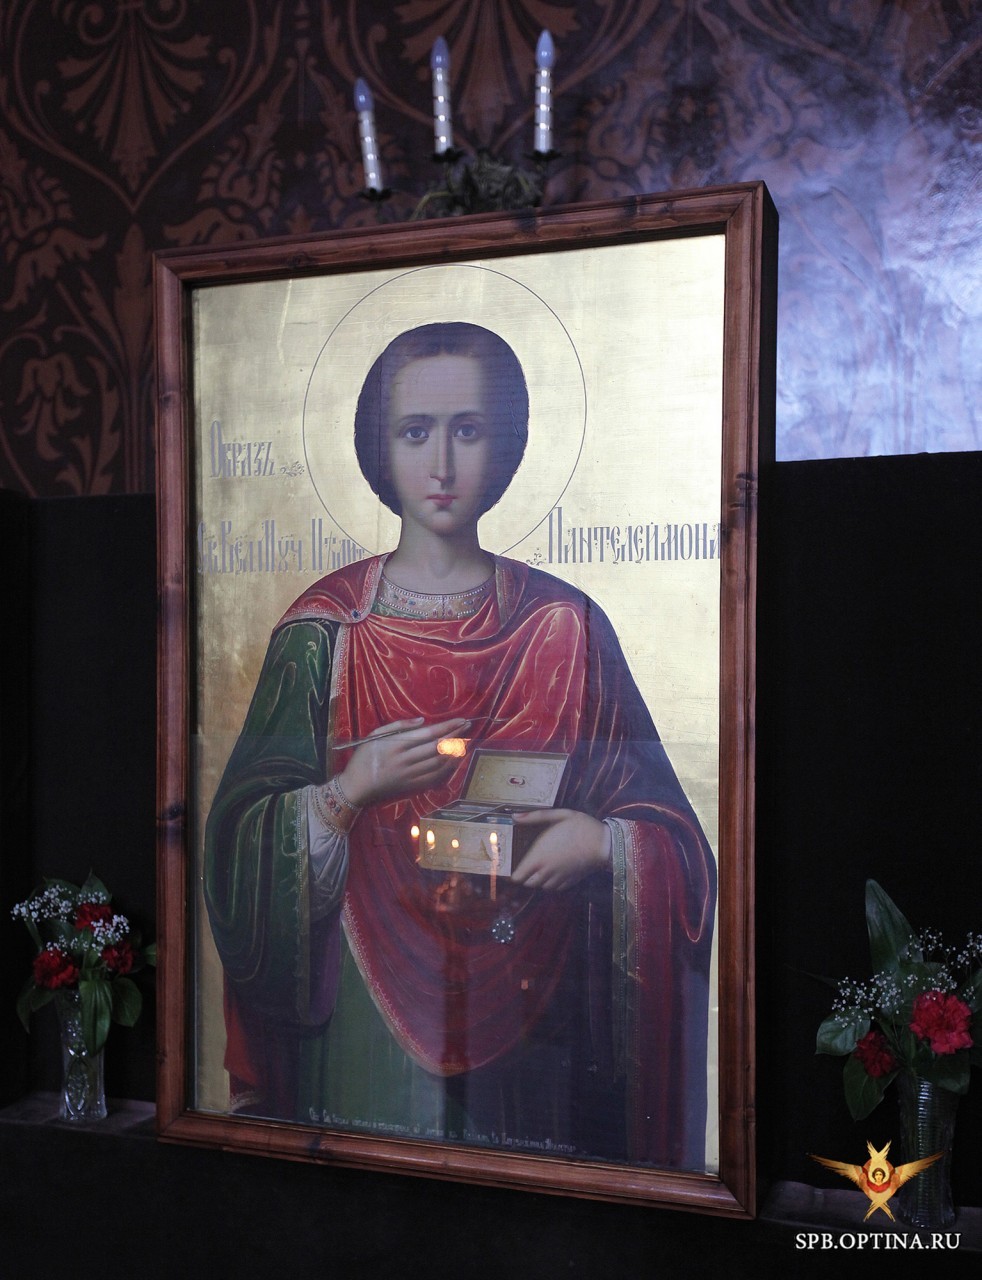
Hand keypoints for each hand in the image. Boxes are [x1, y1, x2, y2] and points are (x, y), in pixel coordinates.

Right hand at [338, 717, 469, 807]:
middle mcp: (405, 759)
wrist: (356, 786)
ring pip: (439, 762)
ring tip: (465, 741)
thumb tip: (422, 721)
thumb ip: (399, 726)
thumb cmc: (364, 757)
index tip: (461, 720)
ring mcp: (410, 774)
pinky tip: (455, 761)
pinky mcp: (412, 786)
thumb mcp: (375, 735)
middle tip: (468, 727)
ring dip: (455, 752)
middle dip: (456, 736)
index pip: (429, 733)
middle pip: (437, 747)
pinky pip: (435, 777)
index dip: (448, 727)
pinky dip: (448, 769)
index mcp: (397, 744)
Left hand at [510, 809, 610, 891]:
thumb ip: (535, 816)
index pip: (518, 877)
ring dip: (538, 880)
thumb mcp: (558, 815)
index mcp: (540, 856)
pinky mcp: (570, 882)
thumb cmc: (580, 827)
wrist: (604, 844)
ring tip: (539, 868)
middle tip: (525, 866)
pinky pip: (555, 888)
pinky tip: (554, 872)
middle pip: (528, 884)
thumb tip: (514, 816)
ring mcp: (559, 878)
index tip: (511, 868)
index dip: (512, 875)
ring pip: (541, 887)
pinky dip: (551, 883)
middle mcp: (547, 871)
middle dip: (524, 877)